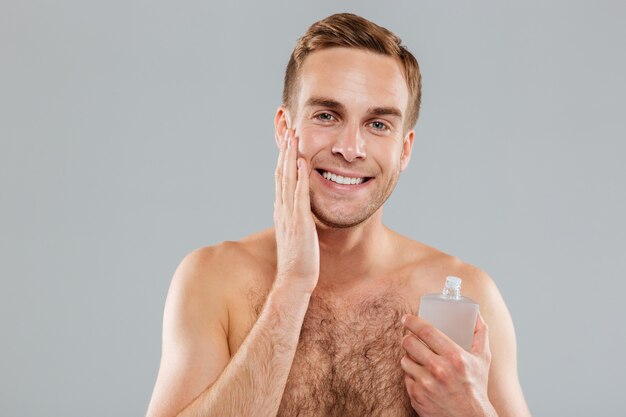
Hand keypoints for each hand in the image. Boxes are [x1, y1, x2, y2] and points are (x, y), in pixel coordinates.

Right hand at [273, 129, 319, 293]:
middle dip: (285, 151)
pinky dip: (301, 176)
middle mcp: (282, 209)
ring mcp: (289, 214)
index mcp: (282, 211)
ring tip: (293, 137)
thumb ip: (294, 220)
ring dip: (291, 157)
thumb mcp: (296, 235)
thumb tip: (294, 212)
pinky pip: (300, 194)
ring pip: (288, 179)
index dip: (284, 160)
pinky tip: (304, 162)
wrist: (295, 280)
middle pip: (281, 173)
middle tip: (289, 131)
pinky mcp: (300, 221)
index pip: (281, 179)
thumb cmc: (299, 261)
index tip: (288, 143)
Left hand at [400, 312, 495, 416]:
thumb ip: (480, 334)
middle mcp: (439, 370)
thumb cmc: (476, 387)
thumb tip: (477, 314)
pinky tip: (420, 376)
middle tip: (410, 338)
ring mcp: (426, 384)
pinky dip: (411, 374)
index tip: (406, 318)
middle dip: (407, 338)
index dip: (413, 322)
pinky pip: (406, 377)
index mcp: (454, 357)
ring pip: (405, 360)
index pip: (427, 331)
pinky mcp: (416, 396)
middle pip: (410, 343)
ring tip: (417, 358)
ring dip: (408, 357)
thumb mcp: (483, 359)